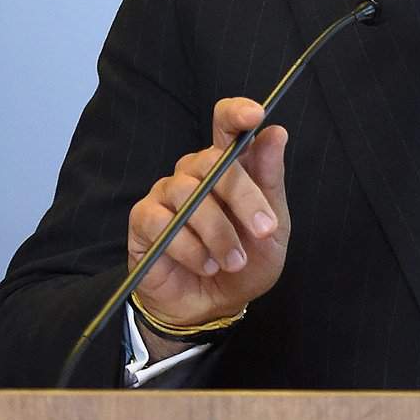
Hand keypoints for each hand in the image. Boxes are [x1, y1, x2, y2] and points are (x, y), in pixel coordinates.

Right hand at [126, 97, 290, 340]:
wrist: (214, 306)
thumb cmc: (245, 262)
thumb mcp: (273, 227)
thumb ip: (270, 181)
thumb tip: (276, 132)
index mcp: (228, 166)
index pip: (225, 124)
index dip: (236, 113)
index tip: (255, 115)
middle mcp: (194, 173)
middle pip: (212, 161)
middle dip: (243, 196)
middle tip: (265, 230)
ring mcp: (166, 194)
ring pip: (188, 194)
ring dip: (218, 232)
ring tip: (233, 261)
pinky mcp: (144, 220)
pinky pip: (163, 222)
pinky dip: (189, 247)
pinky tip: (204, 264)